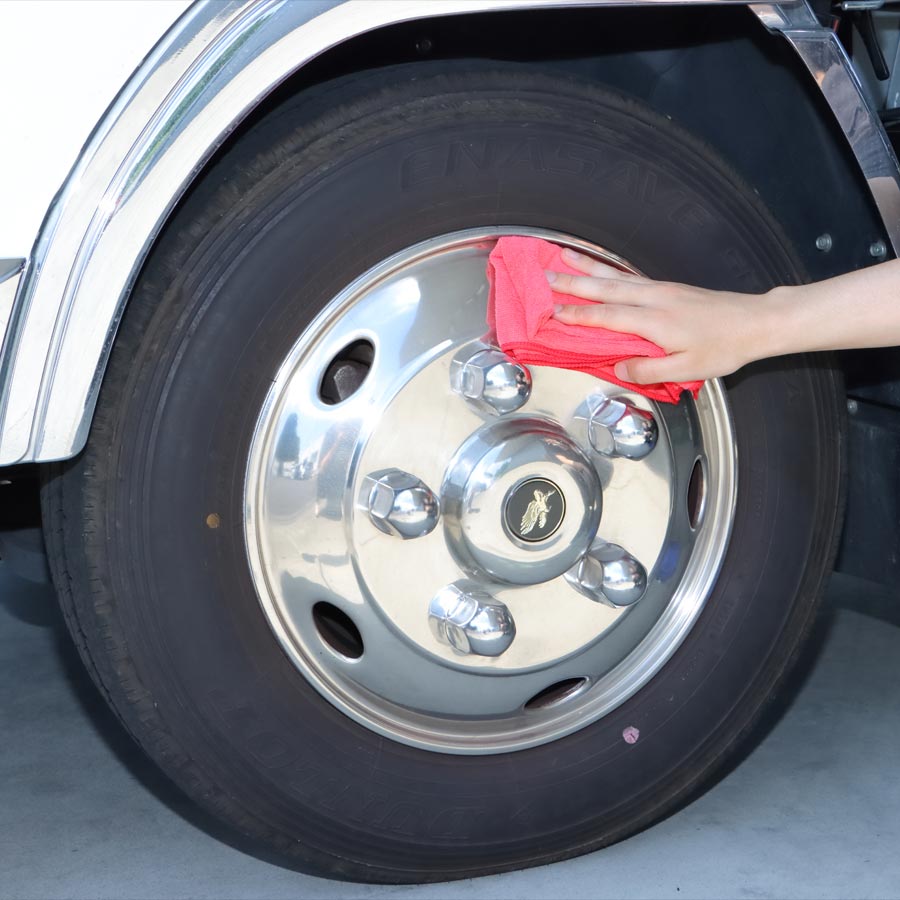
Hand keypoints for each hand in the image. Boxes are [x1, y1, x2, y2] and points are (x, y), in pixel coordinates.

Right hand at [548, 247, 771, 383]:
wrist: (755, 322)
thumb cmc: (723, 348)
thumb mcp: (686, 370)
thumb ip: (648, 370)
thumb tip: (619, 368)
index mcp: (655, 322)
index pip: (607, 316)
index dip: (578, 315)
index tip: (552, 313)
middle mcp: (654, 299)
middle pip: (605, 288)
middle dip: (572, 282)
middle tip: (544, 276)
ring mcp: (660, 289)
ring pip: (615, 276)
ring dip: (586, 267)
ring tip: (562, 256)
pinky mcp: (667, 287)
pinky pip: (629, 276)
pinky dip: (608, 269)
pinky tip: (598, 267)